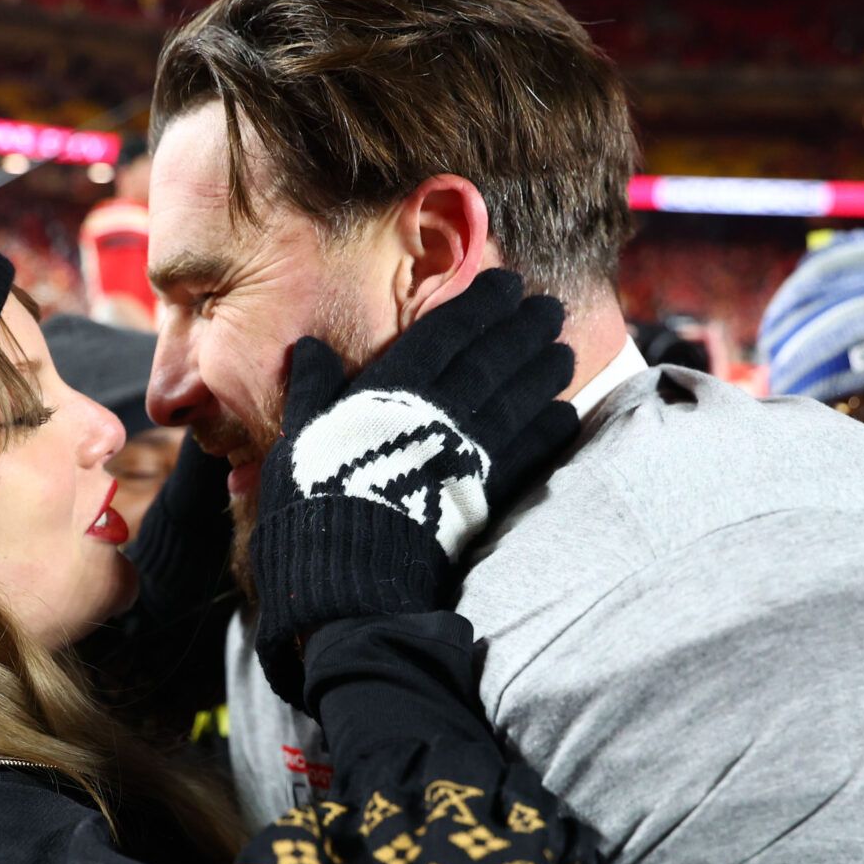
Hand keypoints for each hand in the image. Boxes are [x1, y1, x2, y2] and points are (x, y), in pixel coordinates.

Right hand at [249, 269, 577, 706]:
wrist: (346, 578)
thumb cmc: (312, 503)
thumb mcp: (299, 437)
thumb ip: (312, 390)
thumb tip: (310, 349)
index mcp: (391, 389)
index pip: (446, 333)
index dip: (480, 305)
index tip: (508, 285)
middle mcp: (439, 413)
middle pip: (492, 359)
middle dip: (524, 329)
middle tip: (550, 309)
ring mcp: (468, 454)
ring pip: (518, 399)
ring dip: (544, 372)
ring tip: (564, 351)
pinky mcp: (486, 497)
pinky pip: (527, 454)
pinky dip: (549, 431)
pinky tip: (565, 416)